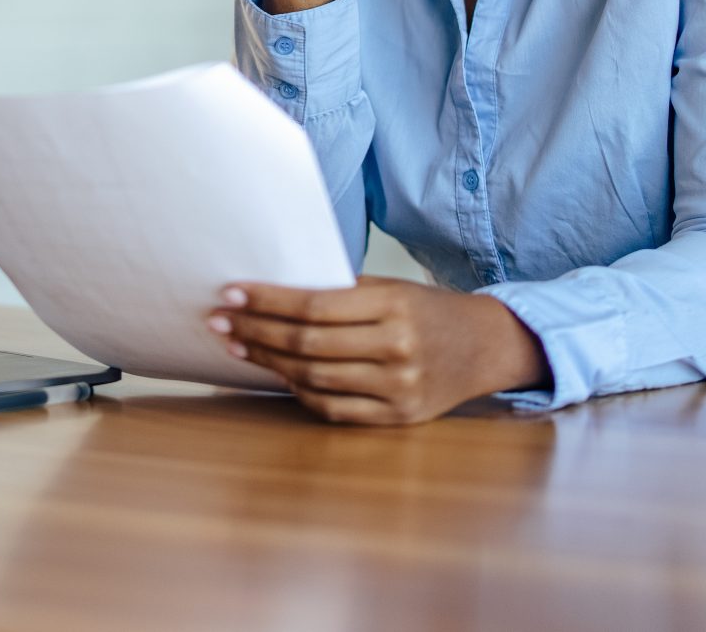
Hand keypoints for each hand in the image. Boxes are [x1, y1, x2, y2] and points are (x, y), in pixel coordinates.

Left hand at [208, 276, 546, 424]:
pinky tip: (278, 374)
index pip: (314, 306)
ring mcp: (397, 388)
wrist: (485, 346)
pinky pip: (333, 409)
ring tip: (239, 346)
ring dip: (268, 362)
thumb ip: (342, 293)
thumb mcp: (393, 288)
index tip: (231, 294)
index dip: (267, 301)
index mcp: (394, 307)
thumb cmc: (429, 310)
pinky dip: (300, 391)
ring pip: (314, 378)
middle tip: (220, 321)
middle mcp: (397, 349)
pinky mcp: (397, 417)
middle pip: (307, 344)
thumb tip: (275, 293)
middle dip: (256, 332)